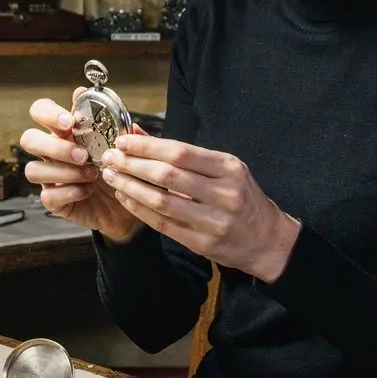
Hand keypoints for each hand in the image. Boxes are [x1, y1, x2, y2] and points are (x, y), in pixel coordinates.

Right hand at [19, 97, 144, 243]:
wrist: (127, 202)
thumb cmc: (119, 168)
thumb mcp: (122, 144)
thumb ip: (115, 125)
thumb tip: (109, 108)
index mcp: (65, 131)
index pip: (41, 111)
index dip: (49, 113)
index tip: (70, 122)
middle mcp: (52, 152)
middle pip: (28, 139)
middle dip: (54, 146)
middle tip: (82, 155)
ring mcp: (50, 177)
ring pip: (32, 169)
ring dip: (63, 171)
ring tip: (91, 174)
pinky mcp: (54, 200)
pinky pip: (48, 196)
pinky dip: (70, 192)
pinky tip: (87, 191)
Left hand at [100, 135, 300, 280]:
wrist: (267, 240)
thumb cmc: (242, 197)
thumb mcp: (223, 169)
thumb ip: (183, 154)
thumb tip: (139, 133)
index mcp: (228, 168)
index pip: (180, 152)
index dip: (147, 146)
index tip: (123, 140)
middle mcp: (224, 193)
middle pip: (168, 175)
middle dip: (133, 164)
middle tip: (110, 157)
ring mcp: (214, 221)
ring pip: (162, 201)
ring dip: (131, 187)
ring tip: (112, 176)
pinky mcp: (203, 244)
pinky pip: (164, 224)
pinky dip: (140, 210)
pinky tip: (126, 198)